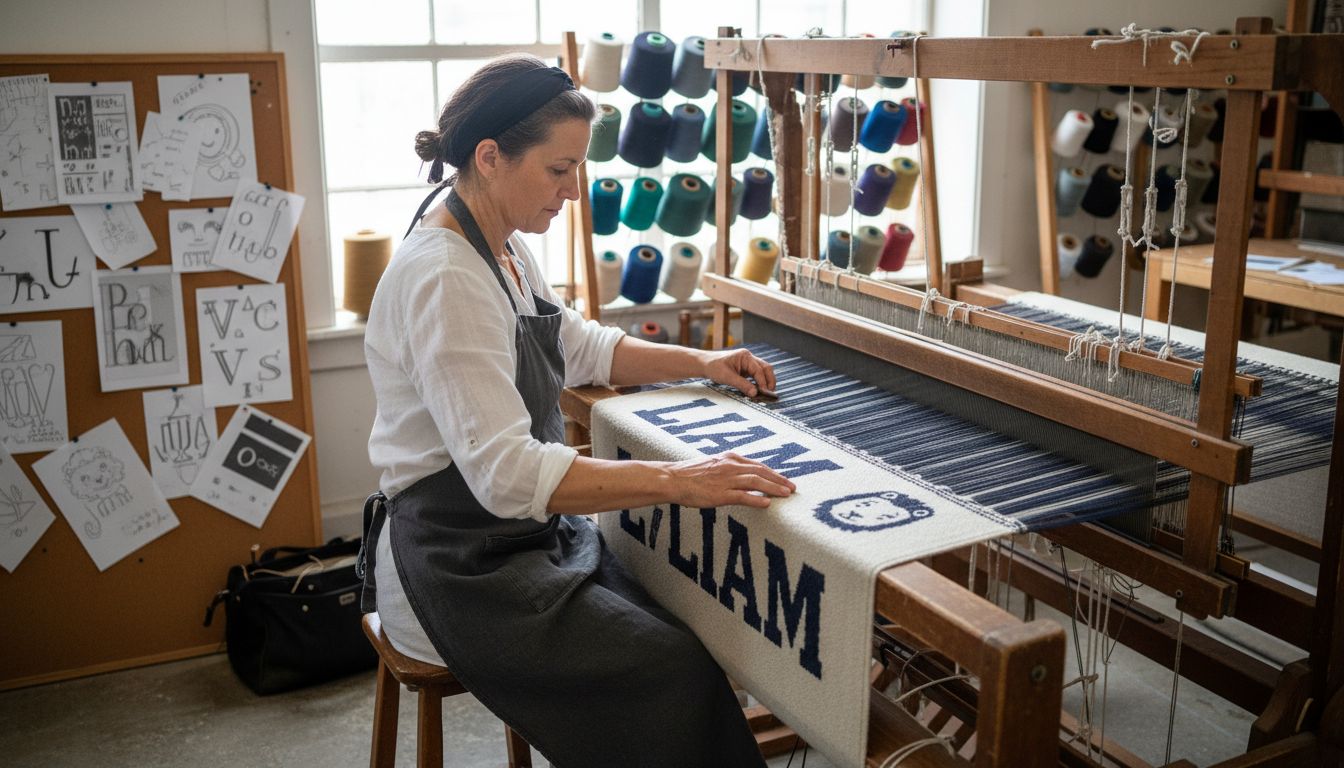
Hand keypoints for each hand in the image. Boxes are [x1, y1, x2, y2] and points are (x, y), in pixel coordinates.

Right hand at [665, 452, 795, 508]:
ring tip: (787, 494)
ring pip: (756, 481)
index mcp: (729, 458)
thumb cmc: (689, 475)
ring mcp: (725, 479)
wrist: (672, 479)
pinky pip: (742, 496)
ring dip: (774, 488)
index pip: (756, 465)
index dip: (772, 472)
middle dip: (779, 479)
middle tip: (793, 487)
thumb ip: (728, 469)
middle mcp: (730, 466)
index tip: (784, 479)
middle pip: (761, 471)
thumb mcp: (712, 465)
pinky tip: (767, 503)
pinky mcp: (720, 493)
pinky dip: (756, 498)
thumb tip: (741, 477)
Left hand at [700, 348, 776, 397]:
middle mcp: (749, 358)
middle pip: (766, 368)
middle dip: (770, 380)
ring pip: (763, 371)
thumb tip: (755, 393)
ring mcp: (748, 364)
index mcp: (745, 356)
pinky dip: (759, 383)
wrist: (704, 364)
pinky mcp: (745, 370)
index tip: (765, 392)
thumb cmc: (713, 367)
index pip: (759, 370)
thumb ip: (742, 385)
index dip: (763, 382)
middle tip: (770, 393)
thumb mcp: (727, 377)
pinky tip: (758, 391)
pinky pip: (756, 376)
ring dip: (766, 381)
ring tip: (766, 393)